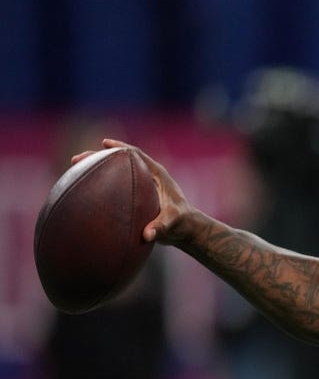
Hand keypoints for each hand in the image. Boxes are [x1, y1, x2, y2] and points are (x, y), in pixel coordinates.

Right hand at [73, 139, 197, 245]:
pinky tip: (82, 193)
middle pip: (120, 162)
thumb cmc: (182, 223)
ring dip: (95, 171)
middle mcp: (148, 177)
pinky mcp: (135, 196)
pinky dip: (99, 187)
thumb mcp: (173, 223)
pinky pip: (114, 187)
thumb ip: (161, 227)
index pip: (137, 155)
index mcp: (157, 175)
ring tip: (73, 171)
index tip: (104, 143)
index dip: (120, 148)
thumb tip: (146, 235)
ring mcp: (140, 186)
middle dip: (98, 158)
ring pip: (114, 174)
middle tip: (77, 159)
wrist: (185, 230)